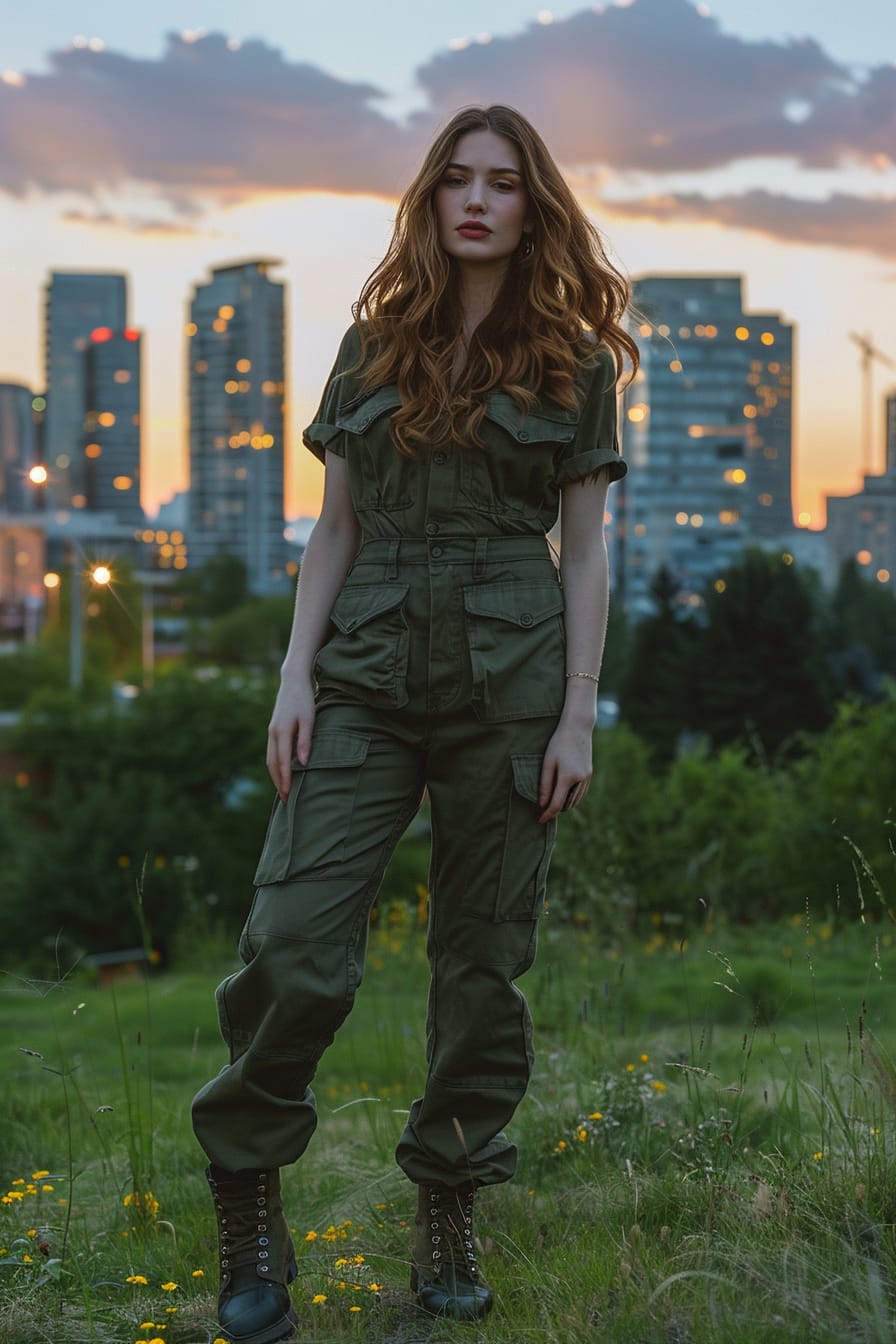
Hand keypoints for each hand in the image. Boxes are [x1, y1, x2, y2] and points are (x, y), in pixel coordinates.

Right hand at [266, 675, 315, 801]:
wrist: (292, 681)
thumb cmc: (304, 700)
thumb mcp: (309, 719)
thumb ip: (305, 741)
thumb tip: (303, 763)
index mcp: (281, 731)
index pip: (282, 761)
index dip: (285, 779)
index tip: (288, 794)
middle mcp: (273, 733)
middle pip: (272, 764)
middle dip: (278, 782)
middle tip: (285, 799)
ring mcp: (271, 731)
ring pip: (270, 759)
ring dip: (275, 775)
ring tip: (282, 789)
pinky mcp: (273, 729)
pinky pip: (271, 752)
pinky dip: (275, 765)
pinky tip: (281, 771)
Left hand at [537, 718, 592, 822]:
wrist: (577, 728)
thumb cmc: (558, 743)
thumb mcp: (547, 763)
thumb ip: (545, 784)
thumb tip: (542, 804)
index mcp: (568, 777)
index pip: (557, 804)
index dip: (548, 814)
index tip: (540, 820)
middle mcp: (580, 779)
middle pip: (567, 805)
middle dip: (556, 810)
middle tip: (544, 810)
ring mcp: (587, 777)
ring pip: (575, 801)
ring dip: (564, 805)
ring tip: (552, 802)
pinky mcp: (589, 774)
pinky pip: (581, 793)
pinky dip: (572, 798)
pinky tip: (563, 794)